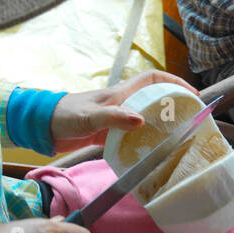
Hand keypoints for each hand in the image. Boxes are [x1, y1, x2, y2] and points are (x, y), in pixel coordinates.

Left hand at [49, 69, 199, 152]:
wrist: (43, 125)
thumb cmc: (64, 115)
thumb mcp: (89, 117)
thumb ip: (114, 118)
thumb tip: (141, 121)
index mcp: (120, 93)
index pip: (153, 79)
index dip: (173, 82)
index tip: (191, 93)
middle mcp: (121, 103)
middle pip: (154, 98)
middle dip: (174, 105)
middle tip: (190, 120)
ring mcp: (116, 118)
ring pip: (145, 117)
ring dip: (161, 124)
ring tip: (177, 138)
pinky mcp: (108, 133)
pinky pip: (133, 135)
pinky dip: (143, 141)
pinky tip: (149, 153)